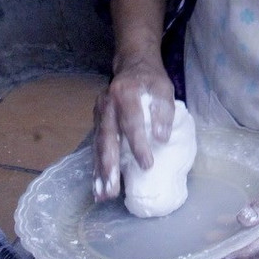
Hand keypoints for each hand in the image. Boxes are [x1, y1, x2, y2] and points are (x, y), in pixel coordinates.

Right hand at [92, 61, 174, 201]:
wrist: (131, 64)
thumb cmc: (150, 80)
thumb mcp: (163, 88)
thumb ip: (163, 111)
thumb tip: (161, 138)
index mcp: (125, 94)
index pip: (131, 123)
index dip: (138, 145)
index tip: (147, 165)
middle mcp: (107, 105)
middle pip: (107, 138)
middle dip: (109, 166)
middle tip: (113, 189)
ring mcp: (99, 115)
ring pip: (98, 146)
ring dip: (100, 172)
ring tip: (103, 194)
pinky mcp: (97, 123)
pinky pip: (96, 147)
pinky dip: (96, 167)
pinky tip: (98, 185)